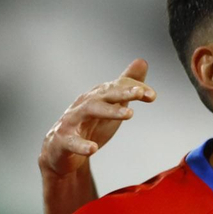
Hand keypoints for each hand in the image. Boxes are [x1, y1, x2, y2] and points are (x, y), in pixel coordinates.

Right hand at [39, 59, 157, 177]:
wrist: (60, 150)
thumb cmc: (88, 125)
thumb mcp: (111, 104)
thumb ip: (125, 86)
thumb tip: (142, 62)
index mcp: (96, 97)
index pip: (116, 87)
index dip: (133, 88)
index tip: (152, 95)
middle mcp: (84, 105)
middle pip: (103, 95)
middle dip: (122, 92)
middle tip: (140, 93)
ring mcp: (71, 121)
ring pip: (90, 111)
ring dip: (110, 111)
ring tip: (129, 114)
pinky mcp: (63, 141)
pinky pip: (72, 142)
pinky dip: (81, 145)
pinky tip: (93, 148)